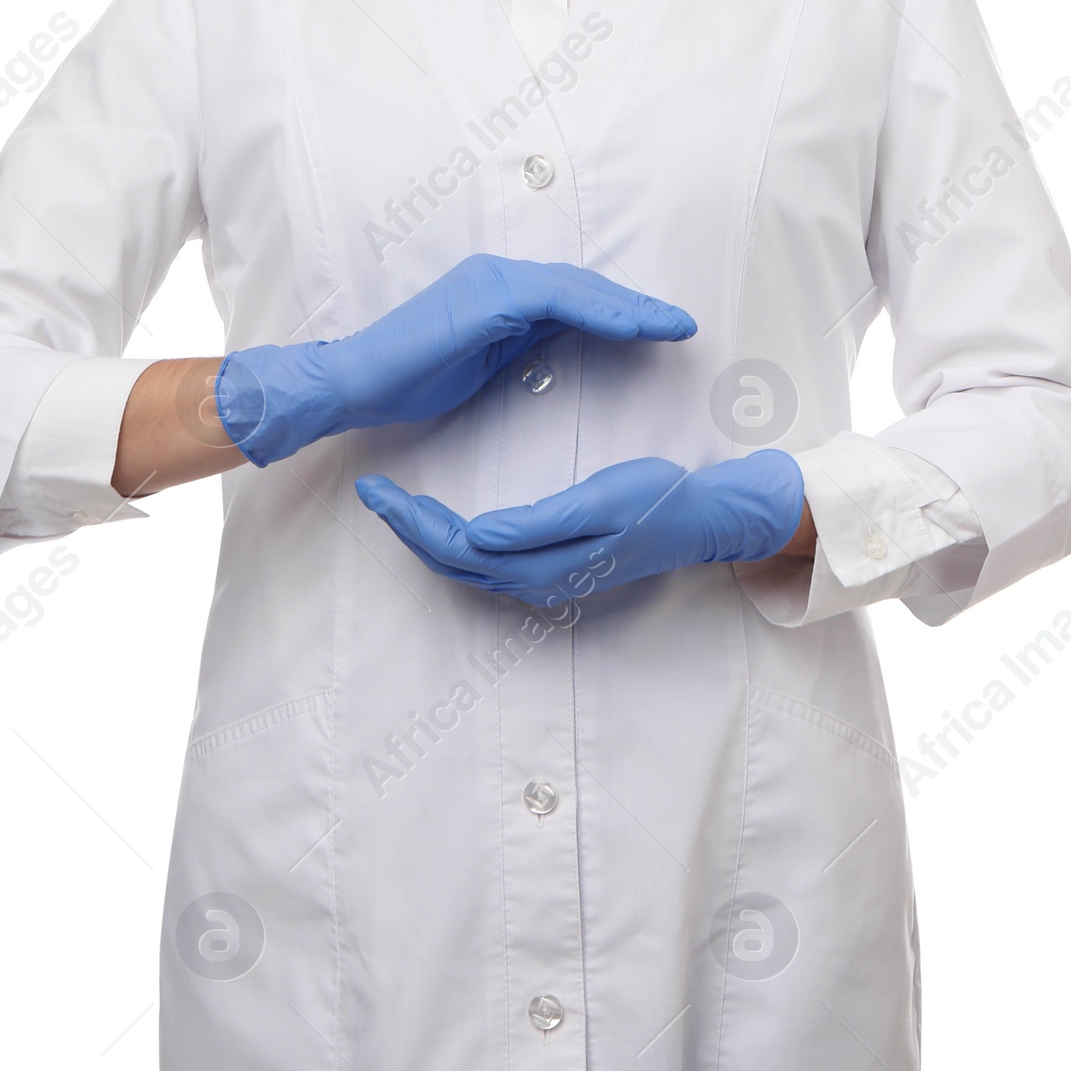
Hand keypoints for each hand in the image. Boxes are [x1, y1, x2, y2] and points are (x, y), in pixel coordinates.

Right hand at [214, 254, 695, 465]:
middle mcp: (500, 275)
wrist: (358, 381)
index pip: (573, 295)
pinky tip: (631, 328)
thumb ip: (527, 341)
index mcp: (500, 289)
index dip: (620, 310)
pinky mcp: (487, 299)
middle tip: (682, 324)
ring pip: (577, 288)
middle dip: (636, 305)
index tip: (661, 329)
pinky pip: (555, 301)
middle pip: (584, 286)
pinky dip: (598, 313)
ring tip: (670, 326)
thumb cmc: (414, 377)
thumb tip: (573, 338)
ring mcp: (492, 282)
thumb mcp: (488, 359)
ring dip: (628, 307)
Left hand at [355, 448, 805, 606]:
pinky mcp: (550, 568)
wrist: (699, 520)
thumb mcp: (601, 500)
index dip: (411, 521)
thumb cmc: (655, 500)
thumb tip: (480, 535)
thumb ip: (539, 522)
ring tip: (393, 501)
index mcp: (540, 565)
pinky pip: (485, 562)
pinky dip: (451, 540)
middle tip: (370, 489)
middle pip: (450, 562)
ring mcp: (542, 579)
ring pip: (464, 565)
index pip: (455, 549)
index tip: (379, 488)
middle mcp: (533, 581)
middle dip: (406, 527)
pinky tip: (439, 519)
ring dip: (424, 536)